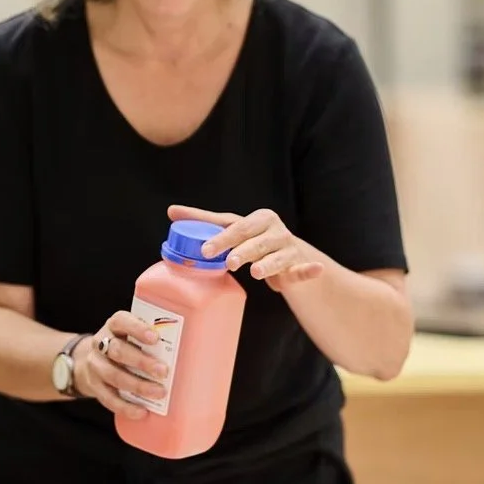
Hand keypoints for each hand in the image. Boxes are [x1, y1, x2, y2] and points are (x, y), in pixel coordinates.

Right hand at [73, 311, 168, 421]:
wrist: (93, 364)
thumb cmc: (127, 348)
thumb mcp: (135, 338)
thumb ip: (154, 342)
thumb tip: (192, 354)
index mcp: (114, 326)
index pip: (121, 321)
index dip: (137, 329)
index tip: (155, 339)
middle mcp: (100, 343)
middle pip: (118, 350)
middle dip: (142, 362)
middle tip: (164, 372)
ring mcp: (95, 366)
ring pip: (113, 375)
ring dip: (137, 385)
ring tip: (158, 392)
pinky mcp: (94, 386)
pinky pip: (108, 398)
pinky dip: (126, 406)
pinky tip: (142, 411)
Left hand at [168, 205, 323, 292]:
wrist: (291, 258)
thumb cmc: (255, 242)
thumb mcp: (234, 231)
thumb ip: (206, 222)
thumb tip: (171, 211)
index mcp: (258, 219)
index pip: (236, 226)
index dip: (221, 238)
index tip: (204, 250)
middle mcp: (275, 230)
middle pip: (255, 240)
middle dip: (242, 250)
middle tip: (229, 262)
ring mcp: (288, 247)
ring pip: (277, 256)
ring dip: (268, 263)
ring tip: (255, 272)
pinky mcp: (299, 265)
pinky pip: (303, 269)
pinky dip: (308, 269)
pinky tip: (312, 268)